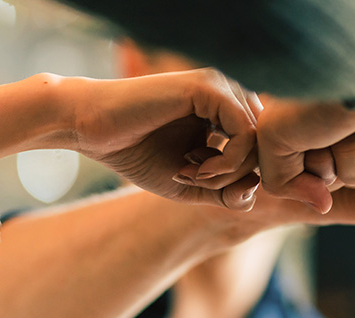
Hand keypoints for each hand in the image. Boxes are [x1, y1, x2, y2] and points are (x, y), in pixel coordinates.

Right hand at [71, 69, 262, 209]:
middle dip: (233, 178)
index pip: (259, 152)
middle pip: (262, 148)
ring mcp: (221, 87)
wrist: (92, 129)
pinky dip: (226, 162)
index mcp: (226, 113)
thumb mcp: (192, 185)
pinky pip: (245, 133)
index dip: (237, 179)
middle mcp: (228, 96)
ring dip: (229, 173)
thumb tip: (255, 189)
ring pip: (257, 142)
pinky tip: (196, 169)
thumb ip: (227, 193)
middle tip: (194, 182)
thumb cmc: (137, 154)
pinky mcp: (210, 87)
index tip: (200, 186)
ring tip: (192, 176)